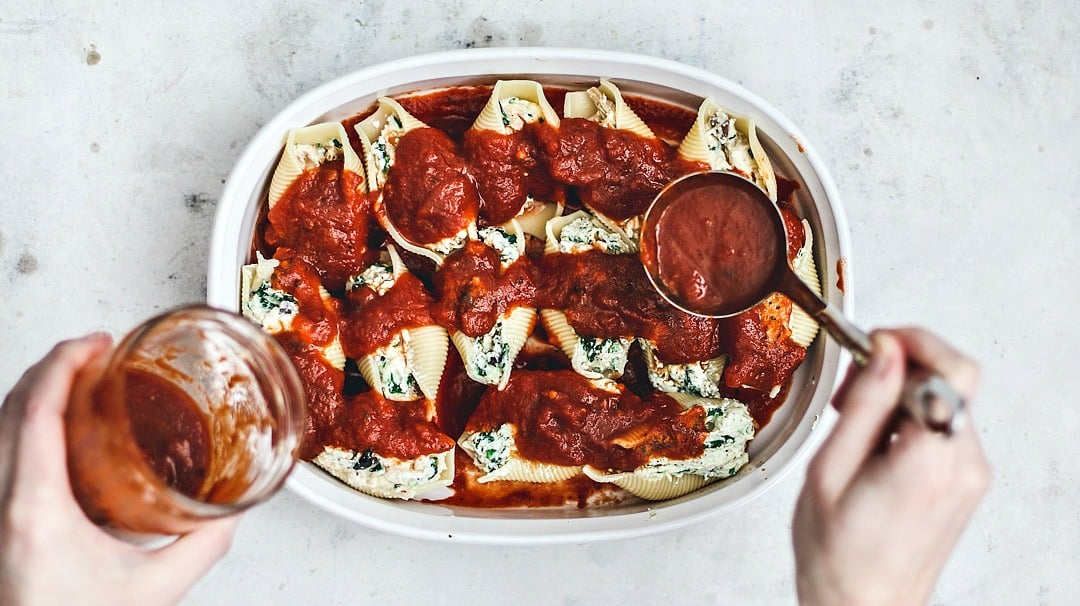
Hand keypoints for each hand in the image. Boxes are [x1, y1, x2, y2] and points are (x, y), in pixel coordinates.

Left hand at [0, 335, 239, 605]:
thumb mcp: (153, 590)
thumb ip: (200, 546)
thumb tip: (232, 511)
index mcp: (35, 509)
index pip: (35, 413)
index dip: (63, 364)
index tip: (96, 343)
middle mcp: (3, 503)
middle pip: (9, 408)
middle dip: (50, 366)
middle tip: (95, 350)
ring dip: (36, 392)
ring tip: (79, 378)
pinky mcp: (0, 521)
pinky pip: (2, 451)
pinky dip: (27, 422)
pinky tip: (58, 429)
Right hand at [792, 328, 990, 605]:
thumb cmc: (838, 554)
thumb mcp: (828, 471)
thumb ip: (863, 405)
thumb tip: (885, 351)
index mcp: (927, 462)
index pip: (951, 371)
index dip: (915, 342)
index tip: (876, 342)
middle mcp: (962, 466)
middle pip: (948, 379)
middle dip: (898, 366)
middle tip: (852, 387)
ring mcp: (970, 474)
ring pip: (945, 398)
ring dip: (901, 393)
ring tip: (855, 420)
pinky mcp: (965, 480)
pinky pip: (944, 424)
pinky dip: (909, 416)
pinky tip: (874, 440)